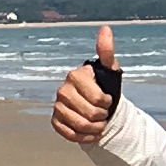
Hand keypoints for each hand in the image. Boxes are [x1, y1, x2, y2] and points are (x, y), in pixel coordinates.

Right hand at [51, 23, 122, 143]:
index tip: (108, 100)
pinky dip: (83, 138)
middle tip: (104, 114)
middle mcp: (62, 90)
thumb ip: (107, 51)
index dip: (106, 103)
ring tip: (100, 125)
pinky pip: (69, 134)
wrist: (97, 105)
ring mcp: (57, 106)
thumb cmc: (104, 85)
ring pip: (79, 125)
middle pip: (88, 114)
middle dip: (102, 117)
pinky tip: (91, 134)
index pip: (97, 99)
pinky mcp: (55, 120)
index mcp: (75, 75)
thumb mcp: (110, 69)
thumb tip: (106, 28)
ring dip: (94, 129)